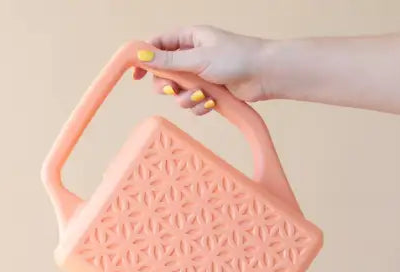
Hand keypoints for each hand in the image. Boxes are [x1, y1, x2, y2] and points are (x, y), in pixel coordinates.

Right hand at [133, 26, 268, 114]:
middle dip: (168, 87)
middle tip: (174, 90)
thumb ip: (168, 60)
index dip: (145, 59)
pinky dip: (199, 106)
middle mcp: (193, 55)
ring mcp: (201, 75)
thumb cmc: (236, 58)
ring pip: (178, 93)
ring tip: (201, 97)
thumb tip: (142, 55)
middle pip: (164, 74)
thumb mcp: (197, 59)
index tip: (135, 76)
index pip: (158, 45)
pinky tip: (212, 103)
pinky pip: (193, 104)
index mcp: (189, 38)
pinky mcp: (209, 92)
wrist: (264, 75)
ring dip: (186, 99)